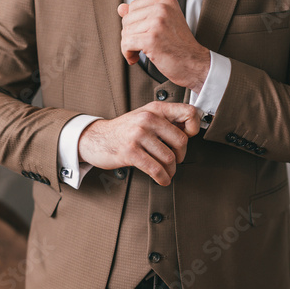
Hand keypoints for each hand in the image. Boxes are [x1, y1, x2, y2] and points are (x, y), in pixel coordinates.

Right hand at [78, 102, 199, 185]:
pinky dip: (162, 178)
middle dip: (181, 156)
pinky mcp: (130, 151)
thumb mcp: (145, 116)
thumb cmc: (124, 130)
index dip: (194, 128)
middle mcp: (148, 118)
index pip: (189, 113)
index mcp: (155, 108)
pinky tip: (162, 180)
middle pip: (181, 141)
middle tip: (175, 161)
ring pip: (169, 158)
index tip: (188, 137)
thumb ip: (165, 120)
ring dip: (171, 171)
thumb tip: (191, 130)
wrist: (95, 138)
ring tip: (167, 173)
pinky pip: (155, 169)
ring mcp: (138, 135)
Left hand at [118, 0, 210, 93]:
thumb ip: (142, 14)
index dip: (134, 24)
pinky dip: (127, 53)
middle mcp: (162, 9)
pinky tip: (135, 58)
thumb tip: (120, 8)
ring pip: (125, 32)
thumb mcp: (164, 25)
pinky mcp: (152, 39)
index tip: (141, 35)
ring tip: (139, 53)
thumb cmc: (180, 47)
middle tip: (139, 47)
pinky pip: (126, 44)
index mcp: (166, 1)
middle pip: (127, 19)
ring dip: (128, 46)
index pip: (133, 7)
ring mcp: (157, 23)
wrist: (195, 64)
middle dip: (130, 36)